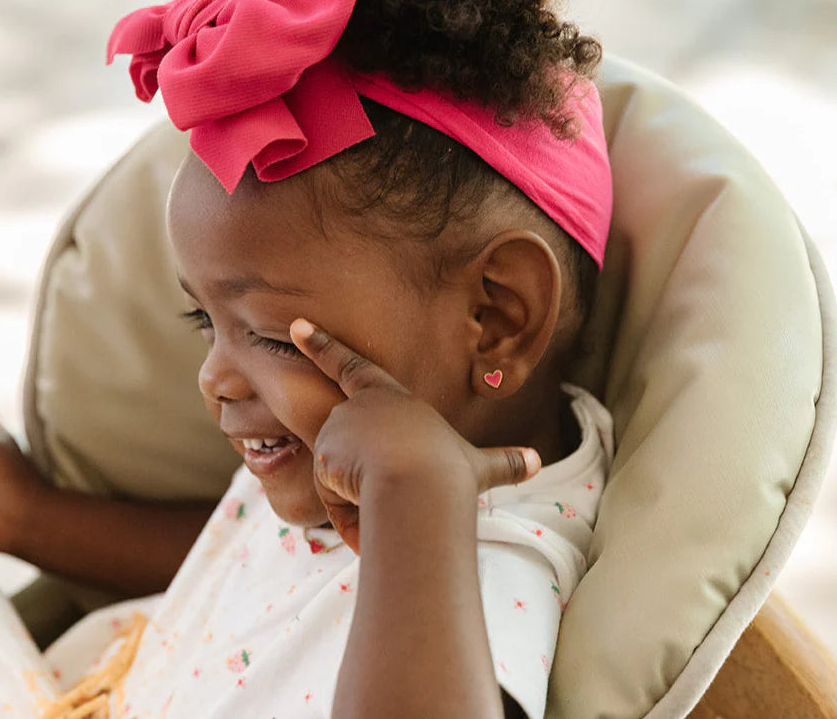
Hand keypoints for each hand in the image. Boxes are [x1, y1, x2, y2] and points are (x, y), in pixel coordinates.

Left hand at [289, 319, 539, 553]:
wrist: (424, 487)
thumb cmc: (452, 473)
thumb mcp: (478, 466)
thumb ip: (503, 464)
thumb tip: (540, 461)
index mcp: (391, 398)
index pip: (350, 366)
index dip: (322, 345)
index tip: (296, 325)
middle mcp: (360, 406)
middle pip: (348, 450)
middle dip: (360, 476)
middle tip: (392, 489)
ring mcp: (341, 426)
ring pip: (339, 477)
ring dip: (359, 498)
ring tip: (388, 497)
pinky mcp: (326, 451)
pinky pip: (330, 495)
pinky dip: (347, 512)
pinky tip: (369, 508)